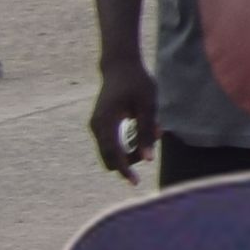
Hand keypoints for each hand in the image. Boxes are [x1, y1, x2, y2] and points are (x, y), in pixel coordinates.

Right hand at [88, 56, 157, 177]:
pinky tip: (143, 129)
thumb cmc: (137, 82)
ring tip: (153, 130)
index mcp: (106, 122)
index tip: (135, 183)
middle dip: (131, 158)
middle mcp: (96, 127)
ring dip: (131, 149)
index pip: (113, 154)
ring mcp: (96, 126)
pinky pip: (112, 142)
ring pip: (111, 151)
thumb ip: (146, 131)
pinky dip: (126, 143)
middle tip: (153, 140)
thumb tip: (148, 160)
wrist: (120, 66)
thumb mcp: (147, 105)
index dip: (124, 170)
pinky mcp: (100, 124)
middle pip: (110, 157)